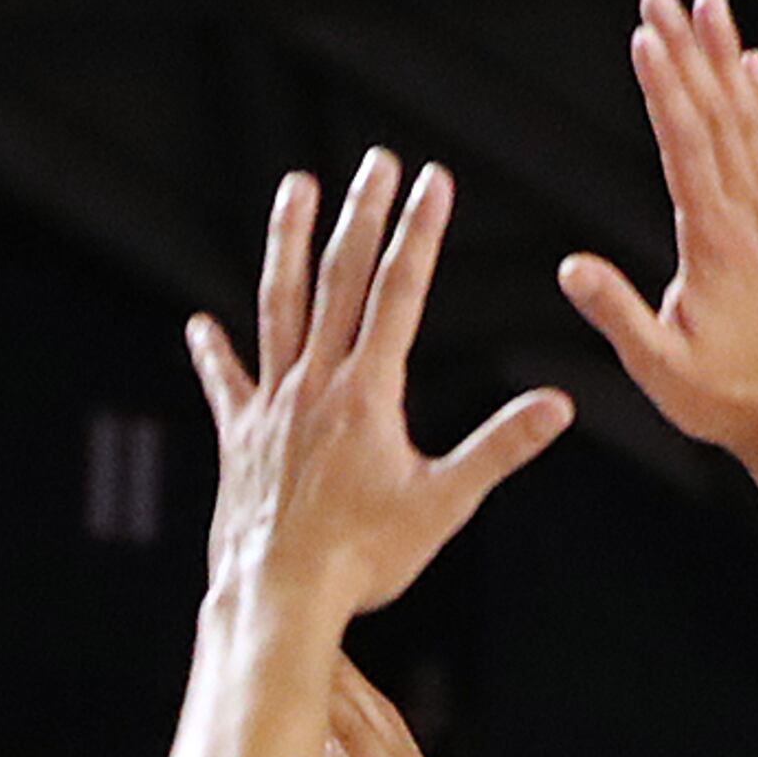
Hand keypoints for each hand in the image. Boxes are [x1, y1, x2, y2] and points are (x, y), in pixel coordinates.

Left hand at [189, 155, 571, 616]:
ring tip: (296, 188)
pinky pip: (227, 384)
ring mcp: (272, 404)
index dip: (420, 231)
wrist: (281, 595)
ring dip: (287, 241)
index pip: (400, 291)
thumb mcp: (443, 505)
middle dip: (362, 215)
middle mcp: (316, 383)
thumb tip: (556, 407)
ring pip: (279, 304)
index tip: (433, 180)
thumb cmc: (363, 559)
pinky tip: (201, 325)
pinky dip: (214, 354)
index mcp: (367, 393)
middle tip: (377, 161)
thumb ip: (499, 448)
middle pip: (340, 278)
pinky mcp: (240, 438)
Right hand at [559, 0, 757, 462]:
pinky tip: (754, 67)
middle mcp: (751, 218)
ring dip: (727, 58)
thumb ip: (618, 315)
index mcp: (715, 244)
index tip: (645, 36)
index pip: (686, 146)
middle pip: (717, 115)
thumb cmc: (725, 400)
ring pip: (751, 120)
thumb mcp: (660, 370)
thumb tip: (571, 267)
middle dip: (688, 49)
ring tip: (710, 3)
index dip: (664, 88)